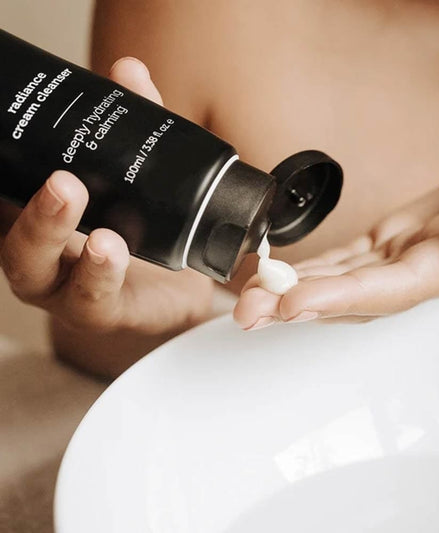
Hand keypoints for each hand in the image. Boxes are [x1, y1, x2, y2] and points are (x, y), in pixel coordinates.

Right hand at [0, 58, 212, 375]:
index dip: (6, 167)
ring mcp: (64, 287)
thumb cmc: (143, 232)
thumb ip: (133, 129)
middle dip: (34, 211)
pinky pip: (92, 299)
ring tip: (97, 229)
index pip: (8, 193)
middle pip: (12, 239)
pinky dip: (101, 274)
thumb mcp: (136, 178)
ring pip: (37, 272)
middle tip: (62, 182)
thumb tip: (128, 71)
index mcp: (41, 222)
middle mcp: (43, 256)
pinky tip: (113, 250)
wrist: (176, 289)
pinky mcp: (102, 311)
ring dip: (59, 242)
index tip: (12, 140)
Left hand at [234, 129, 438, 328]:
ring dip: (289, 289)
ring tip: (245, 293)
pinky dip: (306, 267)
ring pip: (335, 282)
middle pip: (348, 298)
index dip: (337, 299)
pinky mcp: (388, 243)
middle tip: (244, 309)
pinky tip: (277, 270)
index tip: (289, 302)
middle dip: (294, 306)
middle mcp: (417, 270)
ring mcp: (397, 259)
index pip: (388, 290)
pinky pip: (341, 261)